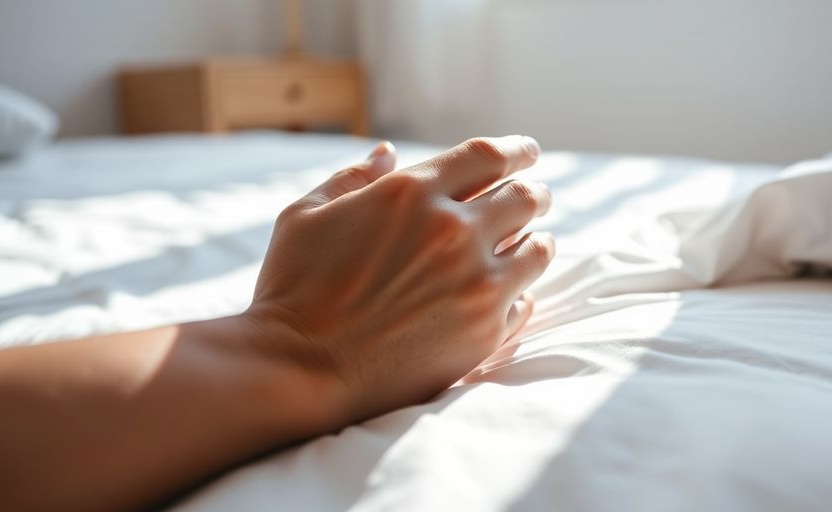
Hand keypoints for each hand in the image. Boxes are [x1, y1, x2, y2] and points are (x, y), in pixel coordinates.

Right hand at [246, 136, 553, 428]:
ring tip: (530, 243)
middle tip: (534, 198)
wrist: (299, 369)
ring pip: (538, 249)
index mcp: (412, 193)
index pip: (490, 156)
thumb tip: (388, 153)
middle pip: (525, 198)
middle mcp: (453, 232)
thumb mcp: (306, 215)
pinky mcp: (485, 331)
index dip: (517, 149)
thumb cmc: (293, 289)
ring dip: (535, 240)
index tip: (529, 151)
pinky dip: (521, 292)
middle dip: (533, 193)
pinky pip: (526, 301)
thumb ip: (353, 178)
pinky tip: (511, 292)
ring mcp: (476, 283)